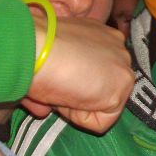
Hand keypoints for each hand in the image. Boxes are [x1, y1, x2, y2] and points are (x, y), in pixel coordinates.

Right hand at [22, 13, 133, 132]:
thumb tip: (44, 111)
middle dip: (77, 94)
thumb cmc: (32, 49)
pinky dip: (79, 119)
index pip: (93, 70)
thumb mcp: (47, 60)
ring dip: (77, 105)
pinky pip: (101, 121)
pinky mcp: (122, 85)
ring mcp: (123, 65)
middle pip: (100, 86)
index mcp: (99, 34)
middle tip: (55, 86)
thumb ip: (55, 80)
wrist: (34, 47)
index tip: (53, 76)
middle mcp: (117, 45)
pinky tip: (68, 97)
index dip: (69, 81)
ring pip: (102, 103)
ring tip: (59, 89)